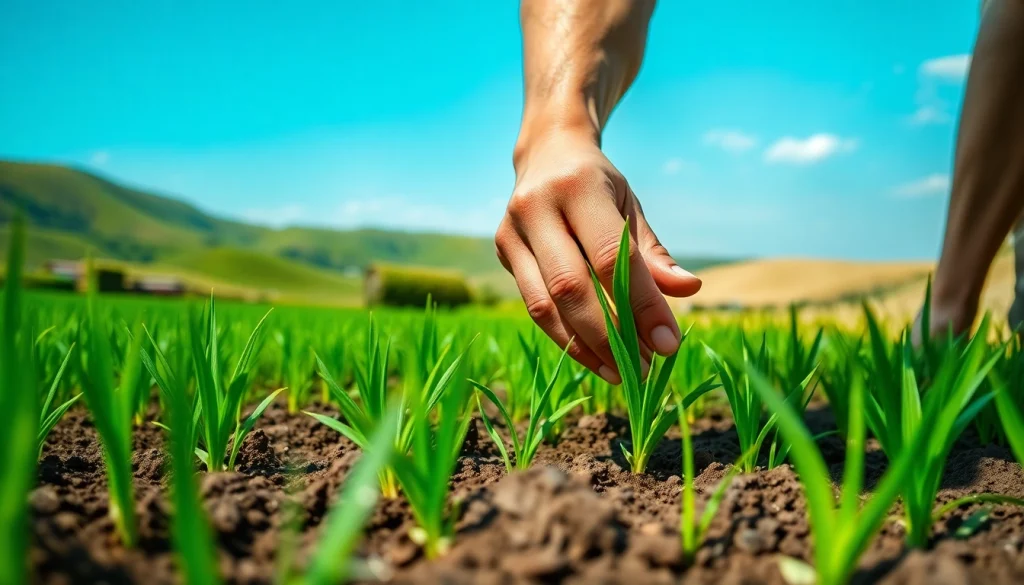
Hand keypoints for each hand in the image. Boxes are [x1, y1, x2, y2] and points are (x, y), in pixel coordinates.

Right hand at [496, 128, 702, 384]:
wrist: (546, 153)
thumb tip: (688, 290)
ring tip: (620, 372)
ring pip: (545, 305)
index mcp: (577, 187)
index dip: (640, 304)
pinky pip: (534, 306)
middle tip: (644, 369)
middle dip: (610, 335)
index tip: (669, 343)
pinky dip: (566, 338)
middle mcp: (536, 207)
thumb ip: (653, 254)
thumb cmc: (599, 185)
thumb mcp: (631, 208)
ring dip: (585, 346)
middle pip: (572, 286)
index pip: (610, 257)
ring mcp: (512, 231)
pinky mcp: (503, 251)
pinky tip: (594, 357)